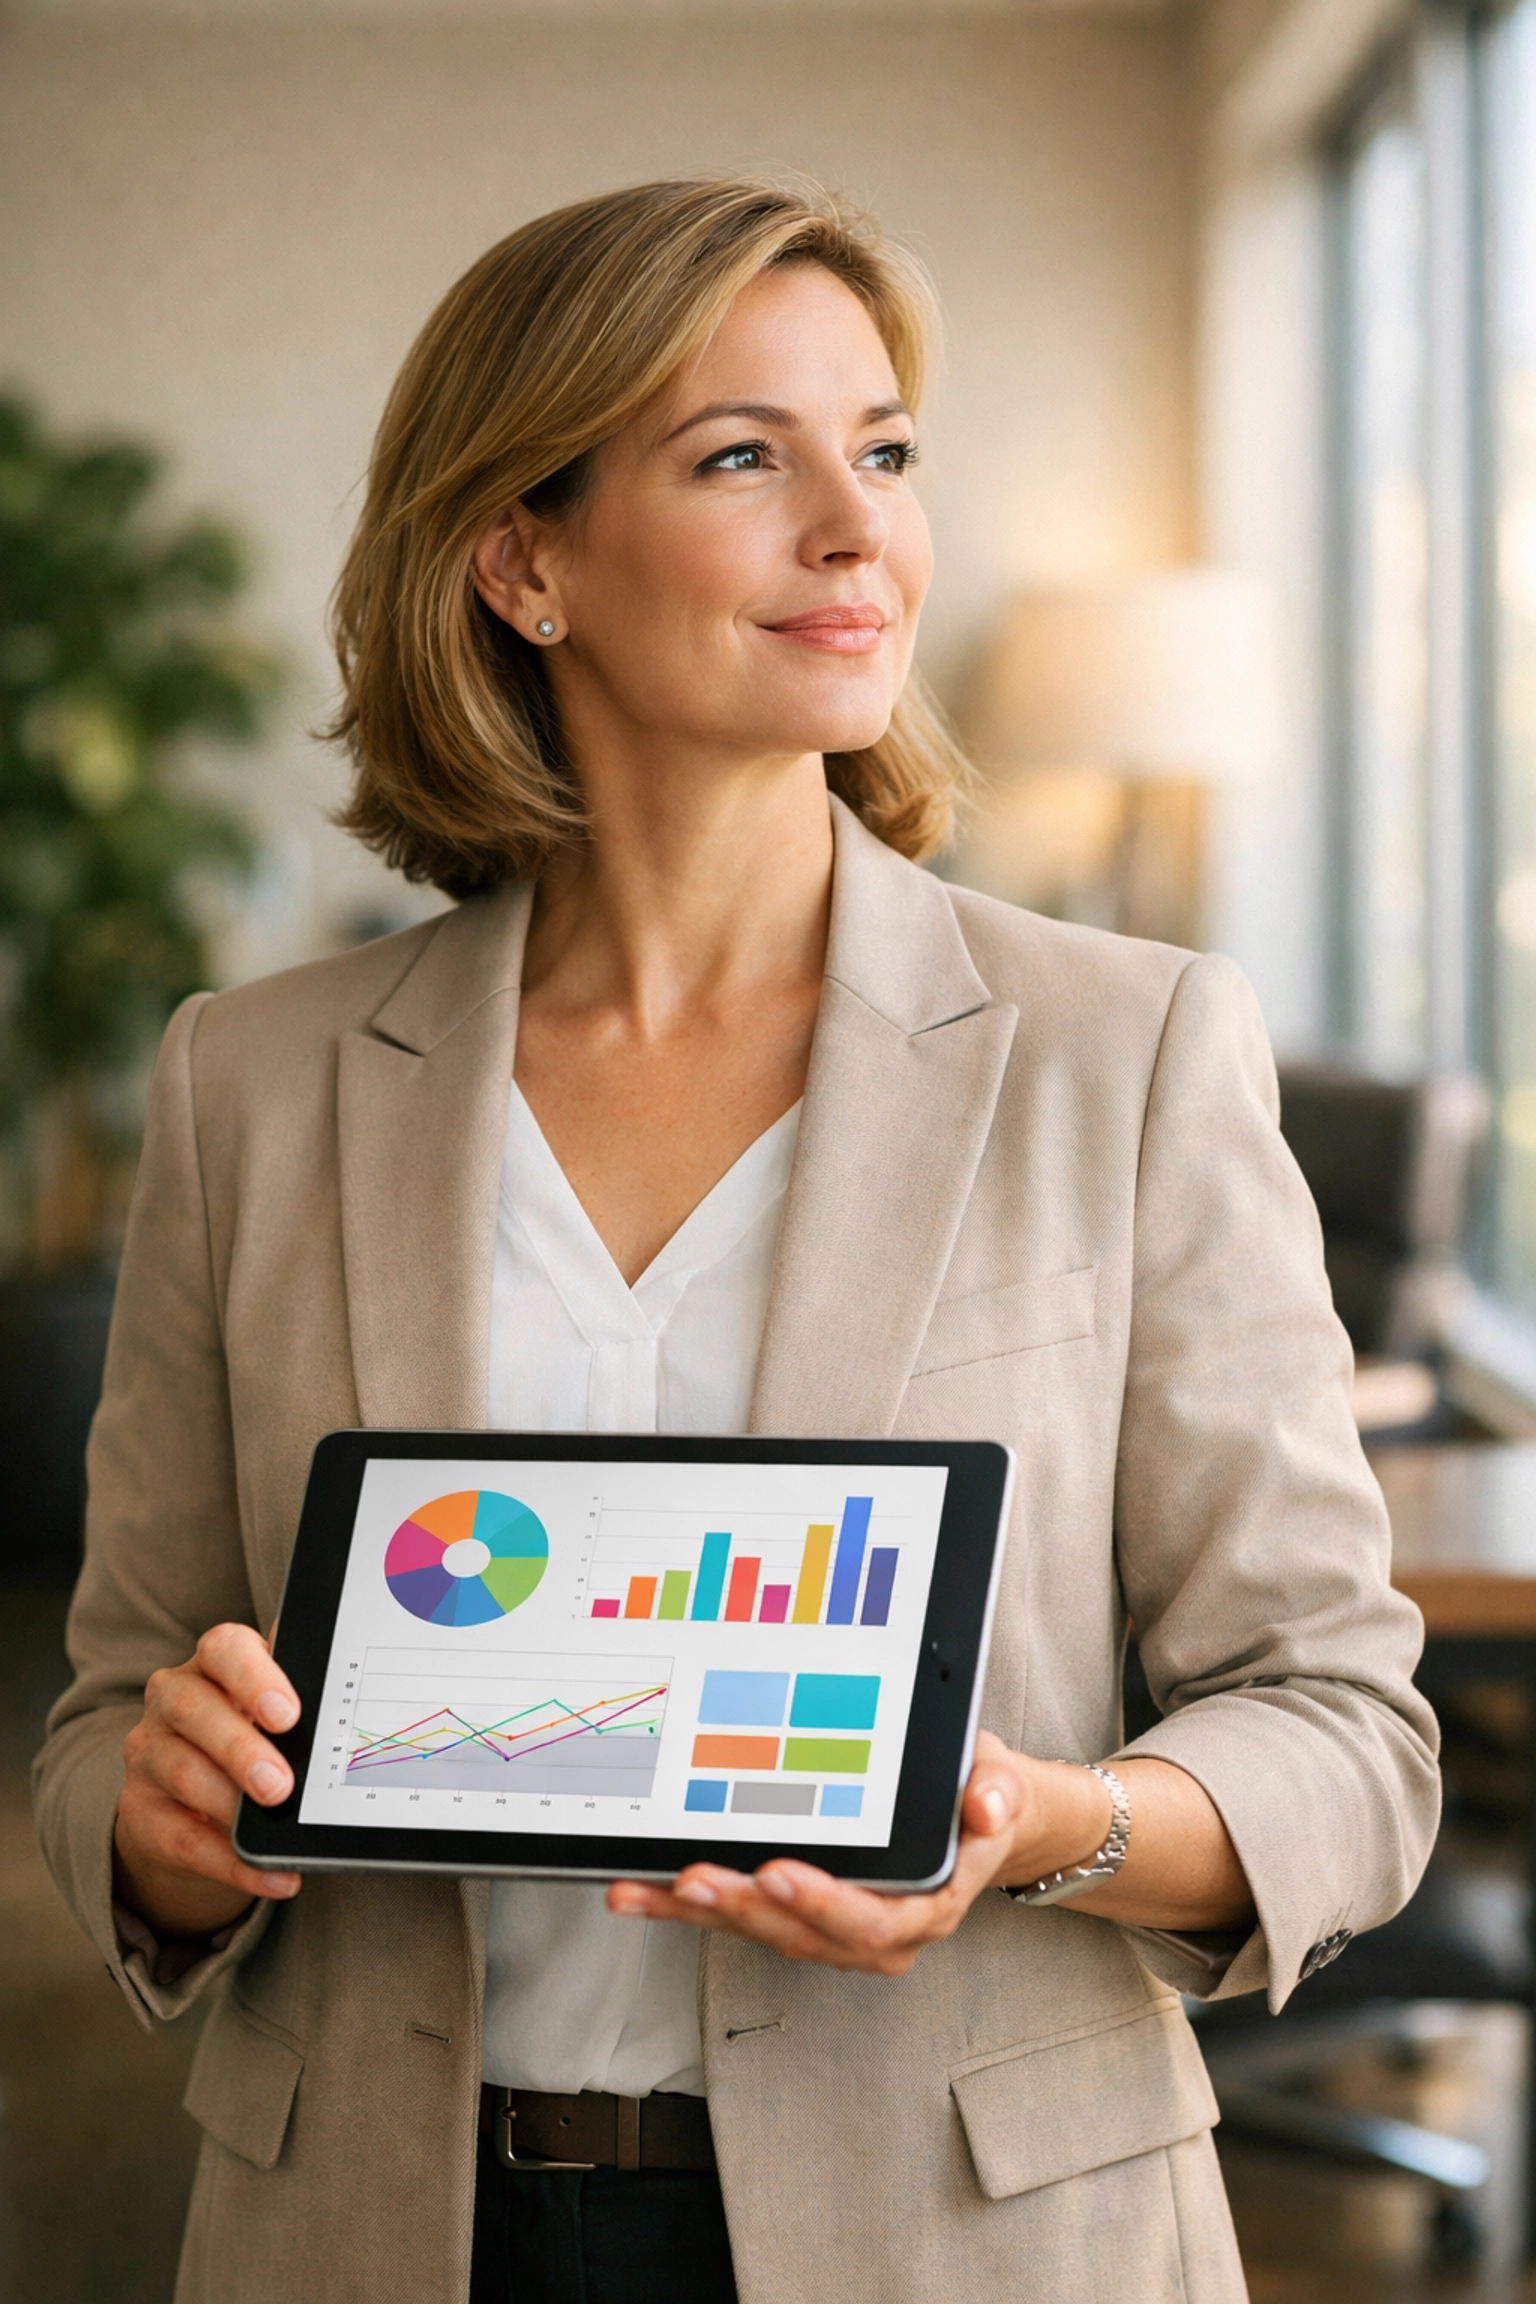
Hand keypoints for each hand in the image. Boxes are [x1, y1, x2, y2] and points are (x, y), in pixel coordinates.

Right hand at [113, 1622, 302, 1941]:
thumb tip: (344, 1688)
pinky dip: (232, 1863)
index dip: (252, 1676)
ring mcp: (149, 1755)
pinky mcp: (140, 1813)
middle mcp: (171, 1700)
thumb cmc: (248, 1738)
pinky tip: (275, 1876)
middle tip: (281, 1783)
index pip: (222, 1649)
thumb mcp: (270, 1712)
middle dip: (240, 1747)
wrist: (189, 1802)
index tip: (287, 1714)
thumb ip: (300, 1695)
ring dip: (231, 1803)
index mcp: (212, 1665)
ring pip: (182, 1771)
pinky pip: (182, 1840)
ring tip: (275, 1823)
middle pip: (195, 1709)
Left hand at [605, 1731, 1111, 1975]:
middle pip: (804, 1933)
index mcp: (928, 1907)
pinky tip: (642, 1889)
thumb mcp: (1000, 1782)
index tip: (779, 1873)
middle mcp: (877, 1932)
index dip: (823, 1903)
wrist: (974, 1814)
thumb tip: (986, 1805)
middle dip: (745, 1909)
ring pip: (764, 1930)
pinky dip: (688, 1905)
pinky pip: (742, 1916)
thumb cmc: (978, 1795)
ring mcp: (833, 1929)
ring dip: (703, 1912)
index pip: (873, 1920)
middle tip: (696, 1878)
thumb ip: (995, 1793)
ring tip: (651, 1886)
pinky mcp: (797, 1916)